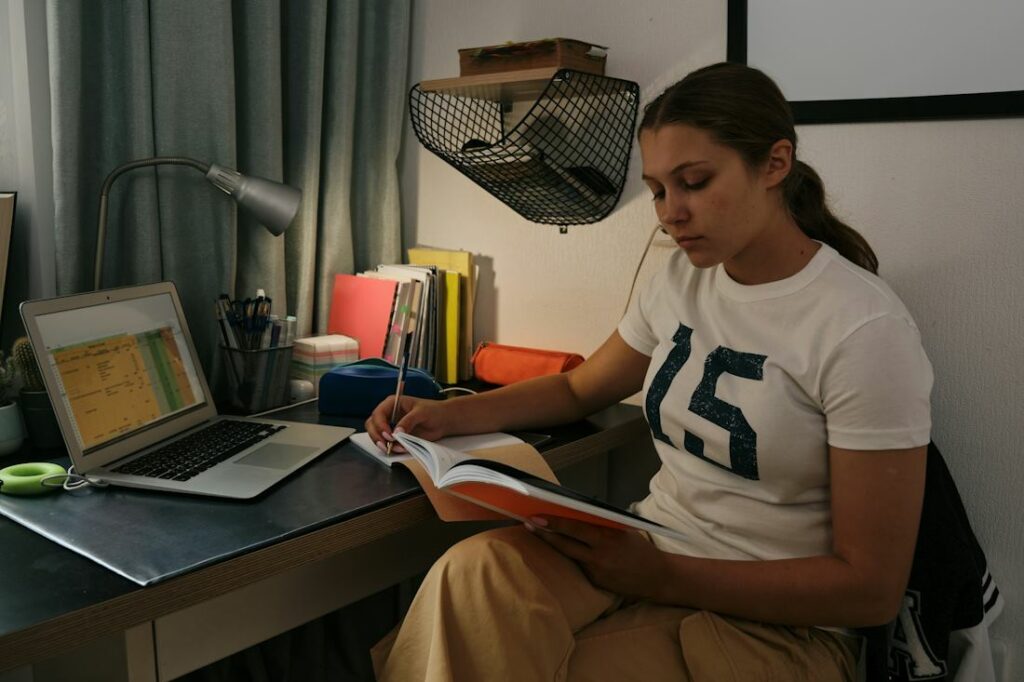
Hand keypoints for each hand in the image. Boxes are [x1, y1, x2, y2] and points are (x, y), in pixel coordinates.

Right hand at [364, 396, 452, 451]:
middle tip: (386, 444)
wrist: (443, 421)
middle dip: (376, 436)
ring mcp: (391, 426)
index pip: (378, 414)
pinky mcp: (396, 437)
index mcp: (392, 403)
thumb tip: (397, 432)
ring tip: (392, 448)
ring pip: (376, 435)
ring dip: (382, 443)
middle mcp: (388, 414)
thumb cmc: (433, 411)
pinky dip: (390, 448)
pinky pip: (387, 443)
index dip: (380, 425)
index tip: (388, 435)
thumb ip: (408, 421)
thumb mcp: (421, 413)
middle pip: (372, 425)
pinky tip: (398, 449)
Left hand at [527, 516, 670, 600]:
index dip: (553, 523)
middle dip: (544, 534)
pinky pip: (580, 566)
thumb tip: (575, 515)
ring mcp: (596, 571)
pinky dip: (573, 558)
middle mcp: (599, 555)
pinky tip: (564, 551)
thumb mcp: (622, 531)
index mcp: (607, 538)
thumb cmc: (639, 548)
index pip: (574, 528)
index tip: (535, 517)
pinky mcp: (596, 582)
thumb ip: (600, 525)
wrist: (657, 577)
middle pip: (565, 544)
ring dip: (553, 545)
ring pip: (569, 556)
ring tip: (538, 534)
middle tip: (527, 524)